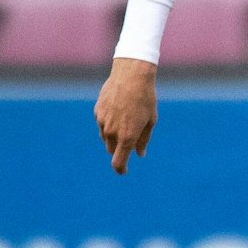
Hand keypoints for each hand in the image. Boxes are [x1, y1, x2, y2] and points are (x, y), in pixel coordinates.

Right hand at [95, 57, 157, 174]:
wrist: (131, 76)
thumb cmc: (145, 98)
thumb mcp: (150, 120)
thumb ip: (143, 140)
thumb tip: (140, 154)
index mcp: (127, 137)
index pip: (118, 162)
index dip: (121, 169)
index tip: (124, 171)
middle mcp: (112, 132)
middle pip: (112, 151)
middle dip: (120, 150)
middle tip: (130, 140)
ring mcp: (102, 122)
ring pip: (105, 138)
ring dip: (114, 137)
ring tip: (127, 121)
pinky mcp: (97, 112)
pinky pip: (102, 125)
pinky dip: (109, 124)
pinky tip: (119, 111)